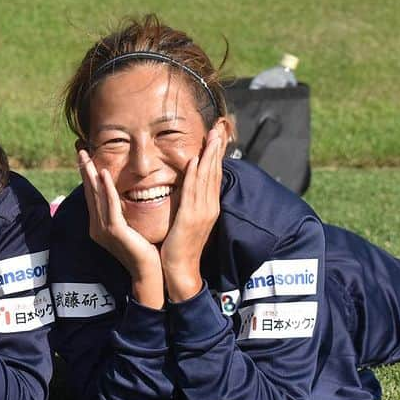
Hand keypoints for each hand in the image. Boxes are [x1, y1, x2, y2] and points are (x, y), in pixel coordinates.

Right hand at [78, 149, 163, 307]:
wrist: (150, 274)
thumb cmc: (145, 251)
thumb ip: (125, 213)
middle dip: (85, 169)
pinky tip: (104, 174)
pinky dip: (106, 189)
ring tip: (87, 156)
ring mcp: (104, 229)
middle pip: (89, 192)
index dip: (88, 175)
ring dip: (92, 174)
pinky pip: (109, 206)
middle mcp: (97, 226)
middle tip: (80, 149)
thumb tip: (129, 196)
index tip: (86, 157)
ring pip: (96, 196)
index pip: (93, 195)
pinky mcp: (114, 231)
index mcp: (100, 225)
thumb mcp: (132, 228)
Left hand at [160, 127, 225, 300]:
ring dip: (209, 157)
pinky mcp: (191, 218)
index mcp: (209, 207)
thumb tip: (188, 191)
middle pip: (215, 173)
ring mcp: (202, 212)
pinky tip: (194, 161)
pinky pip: (193, 193)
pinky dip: (194, 176)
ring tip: (211, 137)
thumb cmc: (180, 246)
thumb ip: (189, 204)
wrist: (180, 270)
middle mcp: (209, 207)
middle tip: (219, 129)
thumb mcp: (187, 221)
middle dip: (217, 151)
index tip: (217, 138)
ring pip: (206, 179)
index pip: (214, 177)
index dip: (216, 157)